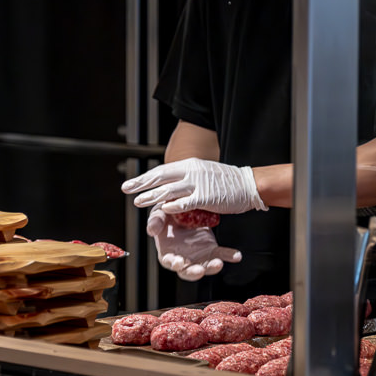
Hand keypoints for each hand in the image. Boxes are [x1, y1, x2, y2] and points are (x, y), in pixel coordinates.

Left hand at [122, 158, 267, 214]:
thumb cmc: (226, 182)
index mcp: (189, 165)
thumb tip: (170, 185)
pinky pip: (186, 202)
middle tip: (126, 189)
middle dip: (142, 184)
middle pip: (161, 177)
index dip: (145, 178)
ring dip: (152, 196)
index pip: (162, 171)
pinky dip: (174, 206)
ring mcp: (198, 184)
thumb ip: (187, 179)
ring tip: (138, 202)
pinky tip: (163, 210)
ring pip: (170, 190)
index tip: (130, 183)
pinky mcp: (207, 197)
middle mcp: (191, 172)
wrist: (248, 184)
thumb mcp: (203, 174)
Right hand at [147, 206, 241, 280]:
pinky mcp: (212, 251)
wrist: (186, 208)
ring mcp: (199, 257)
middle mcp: (184, 259)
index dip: (173, 263)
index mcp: (168, 253)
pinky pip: (221, 255)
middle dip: (194, 272)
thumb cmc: (168, 214)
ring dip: (212, 267)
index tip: (178, 263)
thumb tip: (151, 230)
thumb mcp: (160, 214)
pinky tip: (236, 256)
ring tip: (219, 263)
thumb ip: (155, 221)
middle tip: (200, 271)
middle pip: (188, 271)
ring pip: (205, 267)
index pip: (169, 262)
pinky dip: (229, 256)